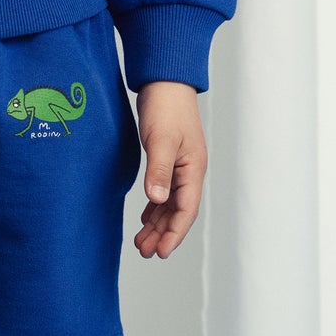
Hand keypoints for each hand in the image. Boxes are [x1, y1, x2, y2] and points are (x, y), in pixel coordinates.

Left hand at [132, 81, 206, 257]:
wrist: (165, 81)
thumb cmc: (166, 107)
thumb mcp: (160, 140)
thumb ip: (158, 170)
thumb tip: (157, 199)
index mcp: (193, 170)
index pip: (186, 210)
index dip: (174, 234)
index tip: (161, 253)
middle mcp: (189, 172)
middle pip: (178, 212)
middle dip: (163, 235)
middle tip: (145, 253)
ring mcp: (180, 166)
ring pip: (170, 204)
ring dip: (157, 224)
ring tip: (142, 243)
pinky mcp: (168, 160)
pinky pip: (164, 192)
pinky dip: (155, 208)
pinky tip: (145, 218)